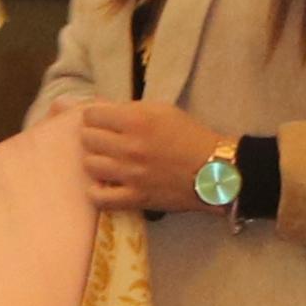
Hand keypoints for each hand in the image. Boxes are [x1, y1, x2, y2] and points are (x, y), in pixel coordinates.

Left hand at [77, 99, 219, 213]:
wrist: (218, 170)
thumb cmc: (191, 137)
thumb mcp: (162, 111)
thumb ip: (129, 109)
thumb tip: (98, 108)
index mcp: (137, 121)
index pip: (91, 115)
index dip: (95, 117)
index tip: (103, 122)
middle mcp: (130, 147)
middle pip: (87, 139)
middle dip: (94, 137)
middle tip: (106, 142)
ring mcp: (131, 174)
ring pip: (89, 165)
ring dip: (97, 162)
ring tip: (108, 162)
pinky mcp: (136, 198)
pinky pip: (99, 197)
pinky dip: (98, 192)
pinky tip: (107, 185)